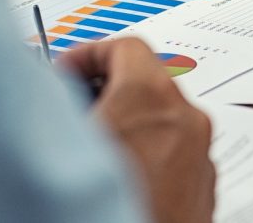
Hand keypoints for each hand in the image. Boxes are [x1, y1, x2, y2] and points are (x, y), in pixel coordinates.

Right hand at [60, 38, 215, 222]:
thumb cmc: (101, 208)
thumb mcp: (61, 144)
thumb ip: (58, 107)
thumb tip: (47, 94)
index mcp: (152, 98)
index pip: (126, 45)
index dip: (87, 54)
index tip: (63, 72)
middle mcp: (188, 121)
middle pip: (146, 82)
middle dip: (105, 91)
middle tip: (71, 112)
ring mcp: (201, 157)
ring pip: (162, 122)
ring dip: (126, 126)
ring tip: (86, 154)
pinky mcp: (205, 189)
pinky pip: (174, 156)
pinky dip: (146, 156)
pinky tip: (113, 181)